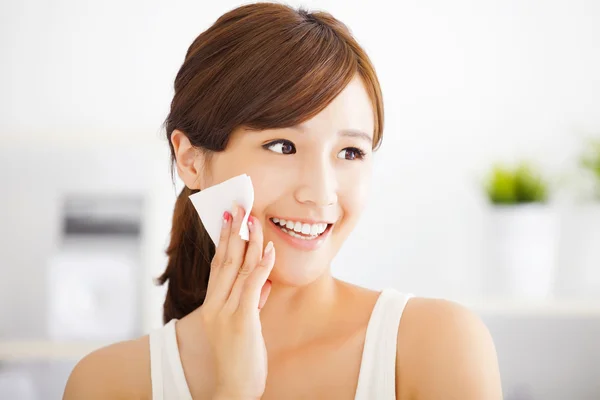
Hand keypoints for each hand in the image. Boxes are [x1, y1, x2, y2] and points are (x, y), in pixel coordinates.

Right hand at [200, 203, 274, 399]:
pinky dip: (261, 267)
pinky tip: (268, 250)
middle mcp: (215, 305)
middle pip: (225, 260)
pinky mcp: (240, 322)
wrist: (233, 388)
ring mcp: (225, 313)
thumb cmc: (240, 357)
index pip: (218, 265)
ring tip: (255, 219)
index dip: (225, 240)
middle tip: (240, 206)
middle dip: (234, 231)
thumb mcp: (245, 325)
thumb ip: (251, 302)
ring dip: (249, 241)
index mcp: (213, 305)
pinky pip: (251, 287)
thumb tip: (264, 283)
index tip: (231, 218)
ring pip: (238, 269)